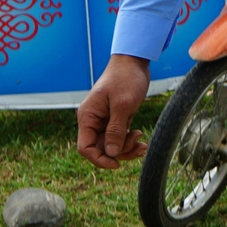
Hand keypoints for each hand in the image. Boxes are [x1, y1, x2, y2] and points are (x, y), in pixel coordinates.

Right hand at [77, 54, 150, 168]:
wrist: (134, 62)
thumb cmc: (126, 79)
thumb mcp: (122, 105)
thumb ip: (115, 130)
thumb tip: (111, 153)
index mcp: (88, 117)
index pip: (85, 148)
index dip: (99, 159)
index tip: (116, 163)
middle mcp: (93, 120)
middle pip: (100, 149)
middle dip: (119, 151)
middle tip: (137, 142)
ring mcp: (104, 121)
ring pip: (111, 145)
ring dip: (126, 148)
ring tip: (142, 142)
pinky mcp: (115, 119)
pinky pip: (118, 137)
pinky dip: (129, 141)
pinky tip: (139, 138)